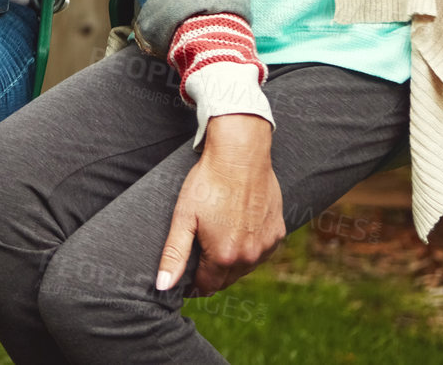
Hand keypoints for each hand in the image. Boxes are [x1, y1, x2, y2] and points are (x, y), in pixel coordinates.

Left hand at [156, 115, 284, 296]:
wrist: (240, 156)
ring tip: (217, 242)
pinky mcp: (278, 232)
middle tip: (199, 257)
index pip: (207, 285)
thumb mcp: (184, 217)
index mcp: (224, 257)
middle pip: (227, 279)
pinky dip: (250, 247)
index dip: (193, 283)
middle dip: (212, 274)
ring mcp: (266, 245)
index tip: (185, 275)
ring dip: (232, 262)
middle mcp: (249, 257)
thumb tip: (163, 287)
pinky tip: (238, 230)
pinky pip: (261, 250)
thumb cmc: (207, 184)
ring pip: (245, 267)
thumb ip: (174, 255)